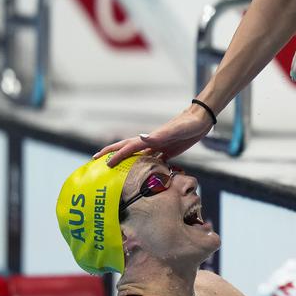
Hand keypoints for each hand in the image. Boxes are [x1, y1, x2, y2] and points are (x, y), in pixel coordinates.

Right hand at [94, 104, 214, 166]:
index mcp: (150, 138)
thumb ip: (159, 134)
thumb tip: (141, 137)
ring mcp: (159, 146)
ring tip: (114, 170)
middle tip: (95, 161)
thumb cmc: (188, 124)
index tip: (104, 164)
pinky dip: (145, 167)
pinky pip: (153, 160)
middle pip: (127, 149)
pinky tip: (143, 176)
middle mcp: (151, 142)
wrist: (200, 120)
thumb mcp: (175, 129)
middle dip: (111, 154)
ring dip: (125, 162)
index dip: (116, 156)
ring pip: (137, 156)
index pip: (128, 148)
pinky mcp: (168, 150)